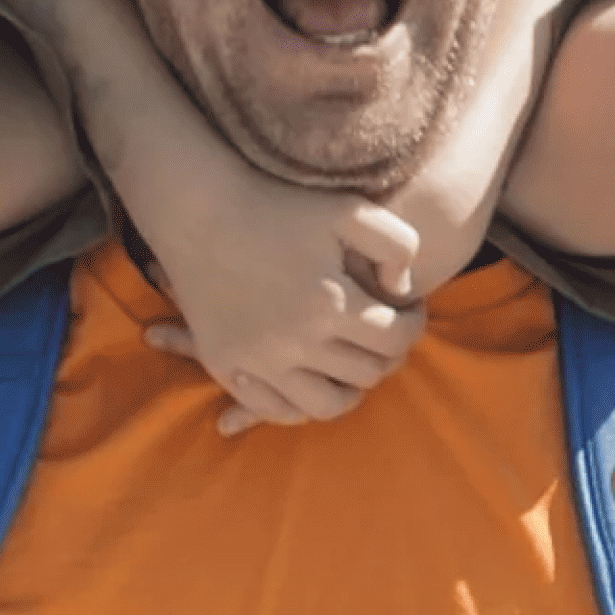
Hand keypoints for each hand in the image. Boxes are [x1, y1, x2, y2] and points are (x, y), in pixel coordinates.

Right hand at [125, 134, 426, 433]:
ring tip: (353, 363)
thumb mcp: (350, 209)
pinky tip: (312, 378)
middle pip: (366, 374)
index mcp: (329, 302)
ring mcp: (257, 359)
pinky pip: (276, 409)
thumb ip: (397, 246)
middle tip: (385, 333)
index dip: (414, 325)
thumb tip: (402, 292)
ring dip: (350, 389)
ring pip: (326, 405)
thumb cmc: (279, 204)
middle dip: (388, 355)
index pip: (396, 339)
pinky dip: (302, 404)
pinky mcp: (225, 366)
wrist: (200, 211)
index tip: (409, 311)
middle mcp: (294, 340)